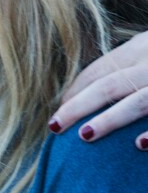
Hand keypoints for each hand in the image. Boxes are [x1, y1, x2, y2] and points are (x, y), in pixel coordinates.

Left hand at [49, 33, 147, 148]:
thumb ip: (131, 67)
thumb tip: (93, 94)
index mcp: (141, 47)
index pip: (100, 70)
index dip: (75, 90)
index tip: (57, 110)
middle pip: (109, 84)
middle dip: (78, 106)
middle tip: (54, 127)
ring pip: (137, 101)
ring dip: (110, 119)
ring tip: (84, 135)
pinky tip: (138, 145)